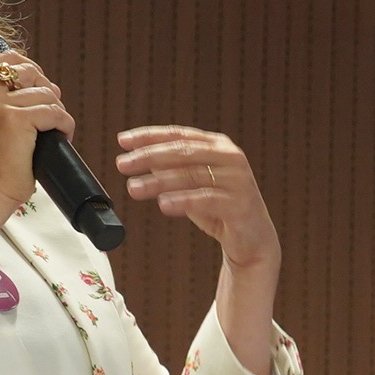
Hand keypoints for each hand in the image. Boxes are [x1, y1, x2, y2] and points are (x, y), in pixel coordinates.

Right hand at [0, 54, 71, 211]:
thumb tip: (41, 82)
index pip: (8, 58)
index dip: (31, 70)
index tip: (40, 88)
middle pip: (31, 71)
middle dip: (47, 91)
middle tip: (50, 115)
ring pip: (46, 94)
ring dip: (57, 114)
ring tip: (54, 132)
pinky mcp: (18, 119)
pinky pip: (55, 113)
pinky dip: (65, 125)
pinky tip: (62, 138)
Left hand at [115, 126, 280, 271]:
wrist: (252, 240)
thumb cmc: (219, 208)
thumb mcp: (191, 184)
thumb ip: (170, 169)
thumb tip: (137, 156)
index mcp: (218, 145)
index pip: (179, 134)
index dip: (149, 136)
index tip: (123, 141)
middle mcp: (230, 157)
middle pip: (183, 151)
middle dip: (149, 156)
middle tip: (122, 164)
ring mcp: (238, 179)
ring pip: (191, 175)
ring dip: (158, 181)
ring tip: (133, 187)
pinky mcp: (240, 204)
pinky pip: (206, 199)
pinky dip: (182, 201)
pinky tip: (163, 204)